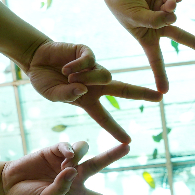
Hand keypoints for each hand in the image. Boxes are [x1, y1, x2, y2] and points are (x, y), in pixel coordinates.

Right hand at [0, 141, 134, 194]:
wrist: (7, 184)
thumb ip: (60, 189)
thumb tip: (72, 170)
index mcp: (76, 194)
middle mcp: (75, 175)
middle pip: (99, 164)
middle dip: (113, 154)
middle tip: (128, 145)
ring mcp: (65, 161)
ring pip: (84, 150)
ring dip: (79, 154)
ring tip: (66, 163)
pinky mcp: (55, 150)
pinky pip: (68, 145)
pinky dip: (69, 149)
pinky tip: (64, 154)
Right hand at [24, 40, 163, 143]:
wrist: (35, 59)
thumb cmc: (44, 81)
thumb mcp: (52, 95)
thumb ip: (66, 95)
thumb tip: (82, 89)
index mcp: (88, 101)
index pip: (104, 118)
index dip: (115, 129)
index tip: (128, 141)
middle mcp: (95, 85)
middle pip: (124, 90)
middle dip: (142, 93)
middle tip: (159, 97)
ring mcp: (93, 68)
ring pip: (105, 76)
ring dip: (88, 79)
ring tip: (69, 77)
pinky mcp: (87, 52)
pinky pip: (91, 61)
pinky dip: (78, 66)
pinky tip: (67, 68)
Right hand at [102, 0, 194, 92]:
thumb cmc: (121, 3)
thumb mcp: (134, 17)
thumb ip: (153, 20)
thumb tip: (173, 17)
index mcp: (147, 38)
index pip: (155, 60)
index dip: (160, 76)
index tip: (164, 92)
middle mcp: (158, 26)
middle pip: (181, 37)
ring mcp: (164, 11)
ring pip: (176, 15)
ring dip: (170, 11)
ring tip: (163, 5)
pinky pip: (176, 0)